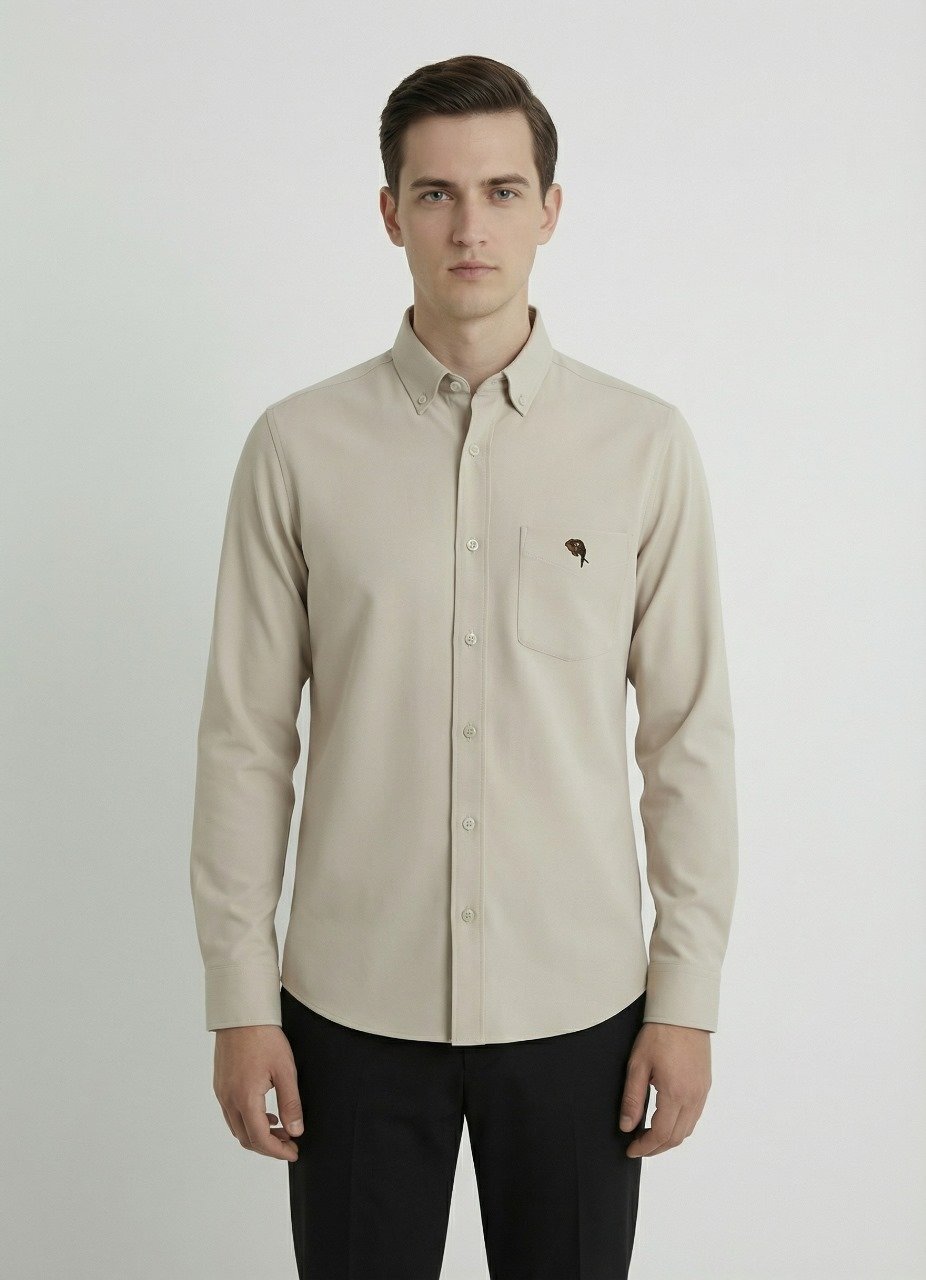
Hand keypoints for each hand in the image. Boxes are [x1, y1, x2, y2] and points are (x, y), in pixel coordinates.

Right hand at [213, 1024, 303, 1161]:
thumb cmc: (265, 1038)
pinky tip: (265, 1113)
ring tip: (280, 1128)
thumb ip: (291, 1103)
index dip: (278, 1151)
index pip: (260, 1139)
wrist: (242, 1015)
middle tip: (289, 1143)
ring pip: (237, 1127)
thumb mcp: (285, 1071)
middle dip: (268, 1146)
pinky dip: (248, 1121)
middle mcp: (228, 1099)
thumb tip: (296, 1131)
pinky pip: (231, 1114)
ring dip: (257, 1134)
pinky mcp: (220, 1084)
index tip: (294, 1152)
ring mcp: (221, 1092)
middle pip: (246, 1138)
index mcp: (245, 1098)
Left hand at [619, 1022, 711, 1157]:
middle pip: (676, 1137)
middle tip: (638, 1146)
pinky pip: (695, 1116)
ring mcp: (702, 1092)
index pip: (661, 1134)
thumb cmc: (658, 1035)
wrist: (683, 1014)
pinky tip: (666, 1120)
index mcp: (675, 1093)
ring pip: (688, 1129)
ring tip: (650, 1136)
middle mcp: (693, 1097)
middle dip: (656, 1147)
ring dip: (669, 1138)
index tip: (631, 1150)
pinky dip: (680, 1126)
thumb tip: (627, 1127)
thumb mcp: (637, 1065)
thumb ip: (632, 1098)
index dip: (645, 1147)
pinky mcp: (705, 1085)